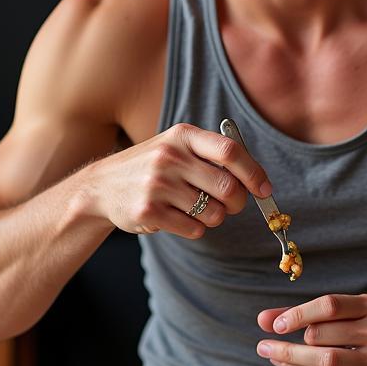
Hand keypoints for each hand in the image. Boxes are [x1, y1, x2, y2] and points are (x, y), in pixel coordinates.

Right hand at [89, 123, 271, 238]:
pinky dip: (194, 229)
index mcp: (183, 136)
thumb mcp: (177, 146)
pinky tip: (177, 217)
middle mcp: (170, 157)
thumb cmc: (153, 166)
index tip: (264, 189)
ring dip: (214, 218)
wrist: (102, 186)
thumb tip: (257, 180)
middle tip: (230, 205)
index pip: (230, 151)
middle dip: (237, 203)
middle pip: (228, 188)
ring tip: (195, 209)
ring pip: (214, 213)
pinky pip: (194, 230)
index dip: (253, 172)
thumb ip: (212, 155)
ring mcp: (157, 184)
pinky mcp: (148, 212)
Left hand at [255, 294, 366, 365]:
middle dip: (289, 343)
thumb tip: (264, 319)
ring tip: (272, 355)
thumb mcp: (349, 309)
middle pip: (324, 338)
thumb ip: (307, 313)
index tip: (274, 324)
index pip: (330, 306)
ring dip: (293, 361)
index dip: (298, 314)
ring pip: (326, 364)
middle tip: (263, 344)